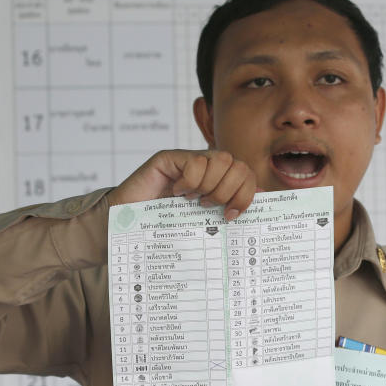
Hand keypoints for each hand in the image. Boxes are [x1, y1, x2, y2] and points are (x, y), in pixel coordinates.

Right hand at [108, 149, 256, 220]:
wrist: (125, 226)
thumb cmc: (163, 227)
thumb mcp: (202, 223)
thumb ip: (227, 210)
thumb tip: (260, 201)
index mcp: (217, 182)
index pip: (247, 175)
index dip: (246, 195)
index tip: (231, 215)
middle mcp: (206, 168)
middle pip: (239, 165)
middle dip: (230, 191)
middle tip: (209, 206)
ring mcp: (188, 160)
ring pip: (221, 159)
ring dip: (211, 185)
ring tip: (194, 200)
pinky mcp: (169, 158)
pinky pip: (195, 162)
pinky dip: (190, 181)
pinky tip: (177, 192)